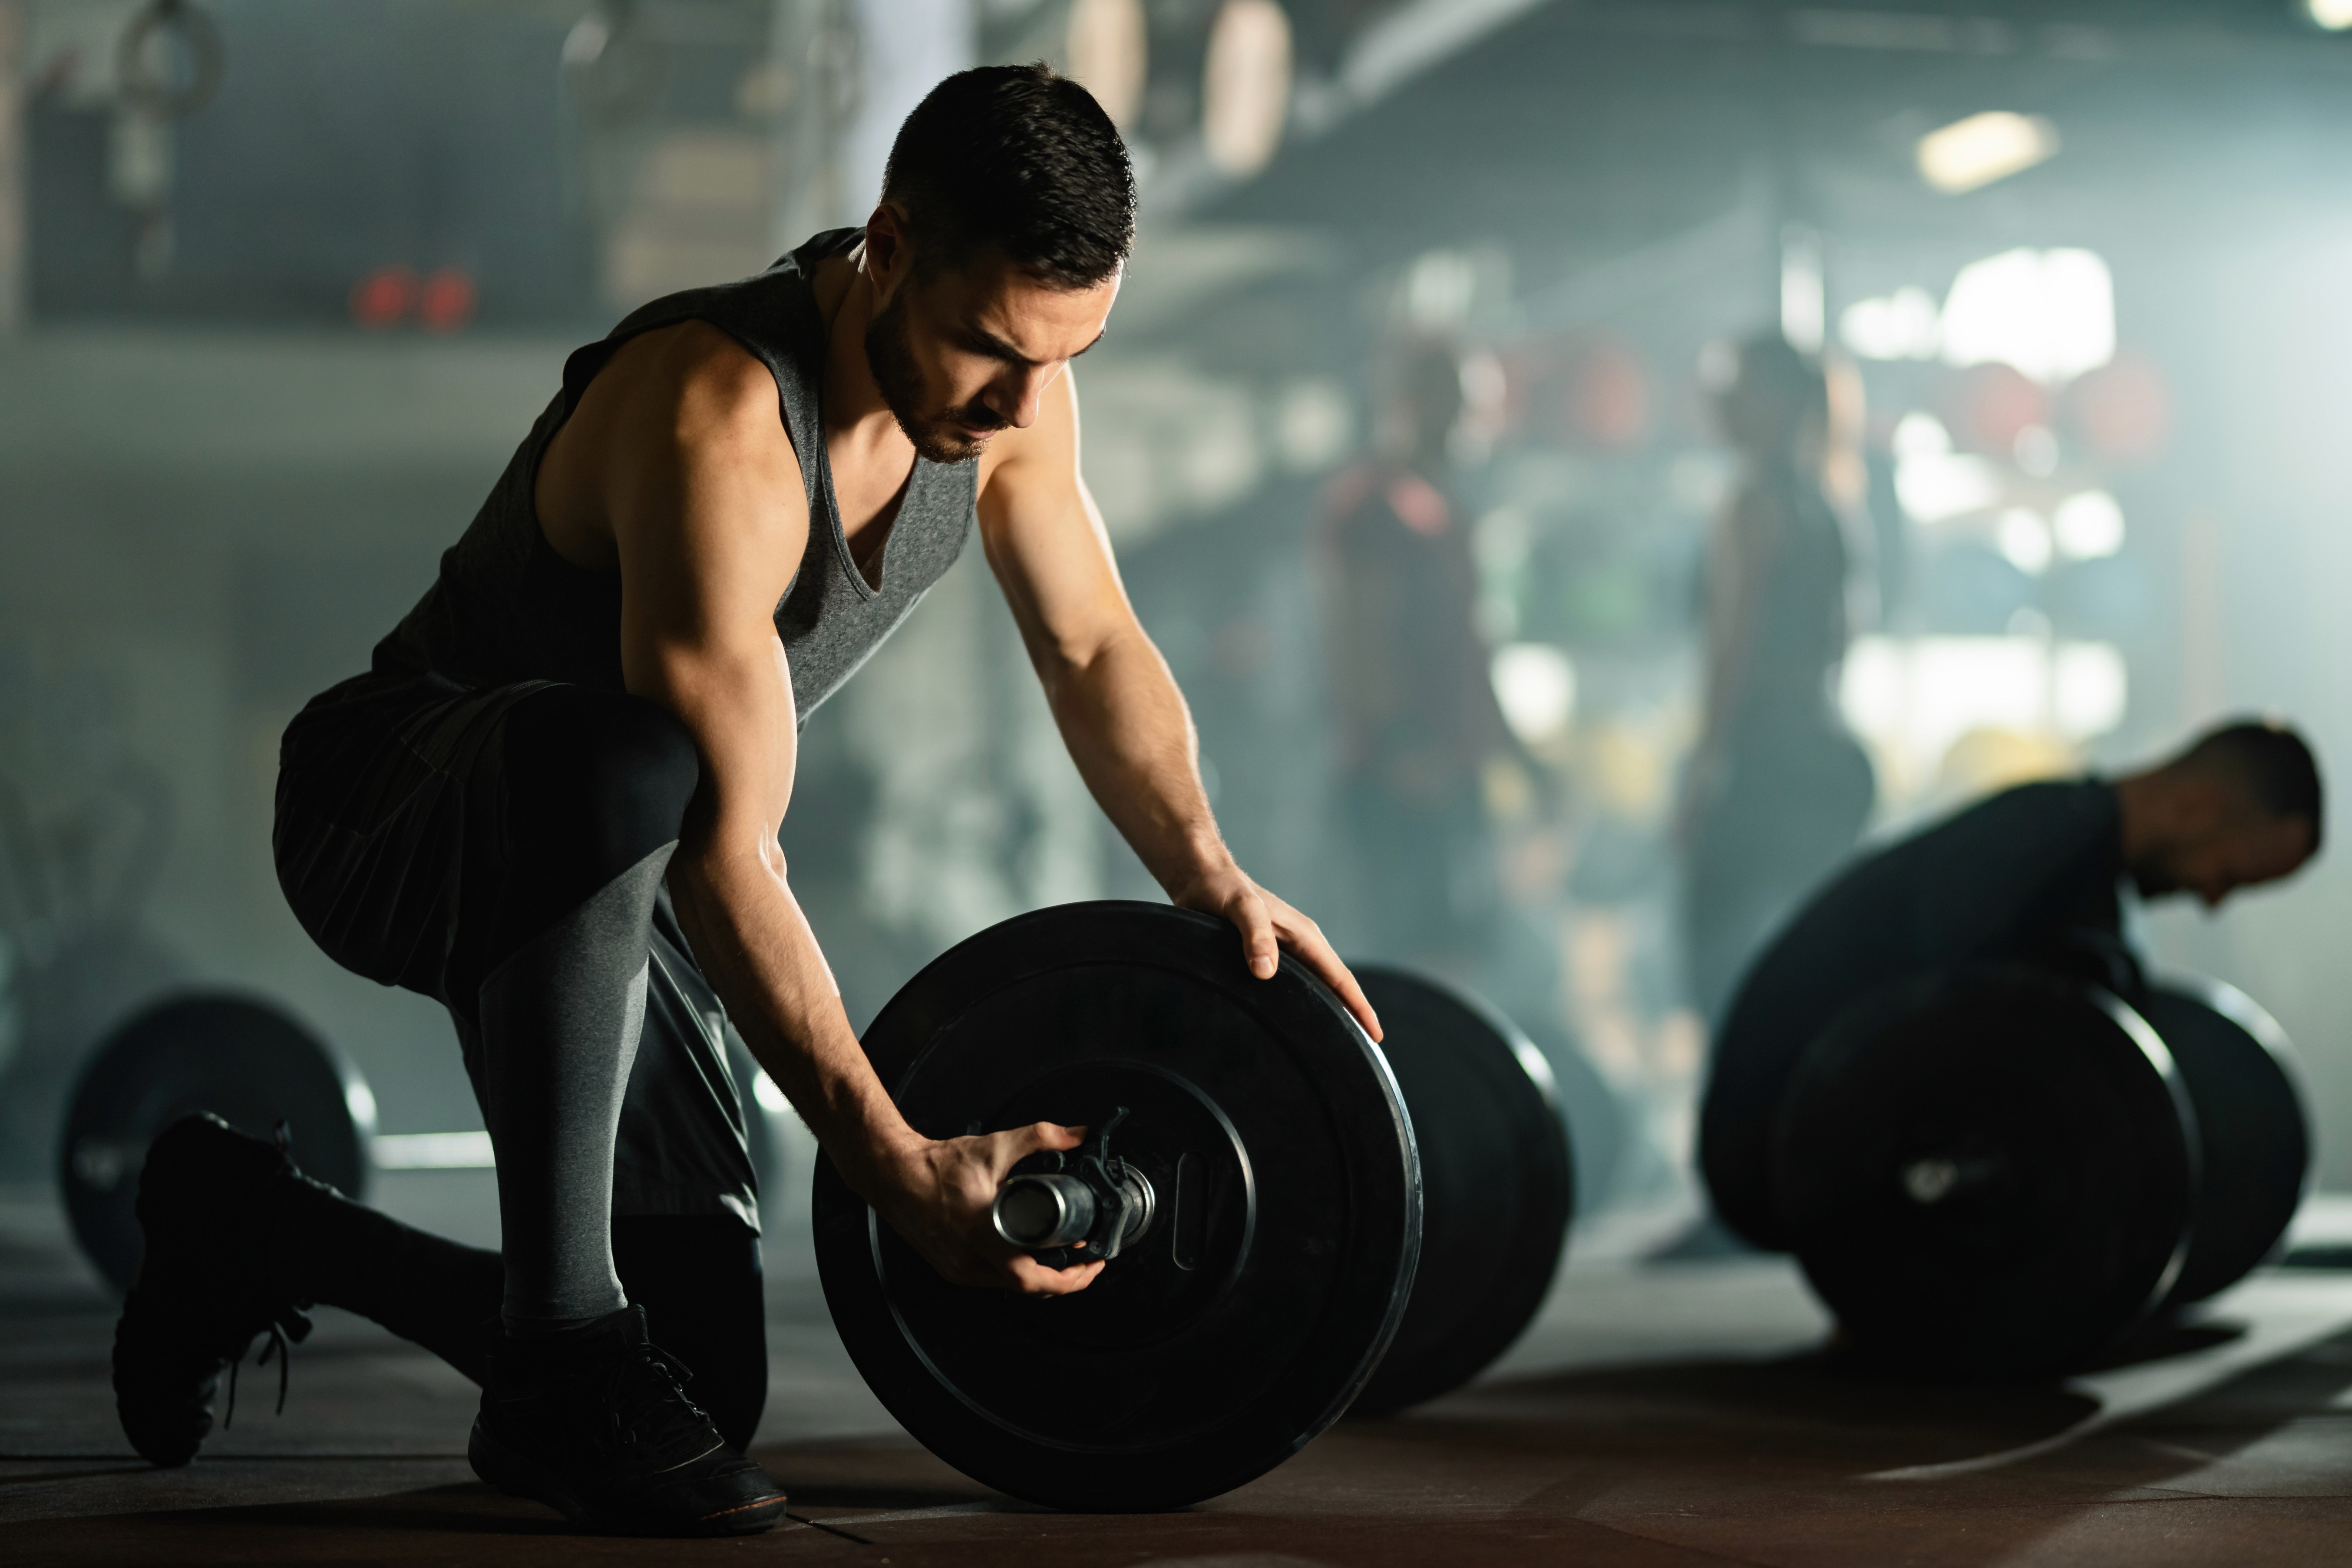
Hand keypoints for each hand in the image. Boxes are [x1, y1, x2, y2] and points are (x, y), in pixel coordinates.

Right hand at [864, 1121, 1107, 1295]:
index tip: (1090, 1265)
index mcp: (984, 1234)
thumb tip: (1076, 1134)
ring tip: (1061, 1257)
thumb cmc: (937, 1166)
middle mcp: (971, 1260)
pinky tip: (1026, 1255)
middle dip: (1063, 1280)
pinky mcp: (951, 1269)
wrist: (895, 1175)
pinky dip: (1014, 1271)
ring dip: (1039, 1276)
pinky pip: (991, 1279)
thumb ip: (1040, 1137)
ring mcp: (959, 1269)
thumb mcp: (995, 1147)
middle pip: (1028, 1288)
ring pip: (1009, 1285)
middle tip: (1085, 1264)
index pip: (1032, 1278)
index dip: (1069, 1279)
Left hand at [1172, 866, 1382, 1041]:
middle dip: (1353, 1015)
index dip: (1359, 1007)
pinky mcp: (1270, 954)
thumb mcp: (1239, 908)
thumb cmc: (1220, 889)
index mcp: (1304, 935)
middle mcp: (1301, 944)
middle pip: (1335, 985)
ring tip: (1341, 1041)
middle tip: (1365, 1051)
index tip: (1375, 1036)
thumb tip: (1266, 972)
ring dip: (1332, 1009)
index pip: (1340, 977)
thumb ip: (1255, 935)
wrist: (1201, 876)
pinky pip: (1298, 983)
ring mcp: (1287, 950)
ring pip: (1318, 985)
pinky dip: (1308, 1002)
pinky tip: (1301, 1018)